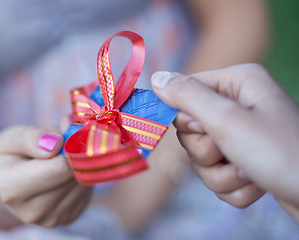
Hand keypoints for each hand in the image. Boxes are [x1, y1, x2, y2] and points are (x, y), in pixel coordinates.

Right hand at [0, 125, 92, 227]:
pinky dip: (81, 176)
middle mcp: (33, 212)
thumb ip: (30, 137)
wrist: (9, 182)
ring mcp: (53, 219)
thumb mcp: (11, 137)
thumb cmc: (11, 154)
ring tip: (58, 161)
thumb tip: (56, 144)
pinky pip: (86, 190)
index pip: (60, 168)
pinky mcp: (69, 218)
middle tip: (61, 145)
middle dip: (72, 155)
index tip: (60, 135)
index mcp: (13, 190)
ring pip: (84, 181)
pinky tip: (64, 174)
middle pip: (74, 175)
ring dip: (78, 164)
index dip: (66, 146)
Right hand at [151, 64, 298, 220]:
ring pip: (202, 159)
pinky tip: (256, 183)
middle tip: (232, 153)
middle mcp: (238, 105)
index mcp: (236, 84)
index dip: (188, 120)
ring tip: (249, 173)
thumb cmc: (279, 153)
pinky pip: (217, 175)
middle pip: (190, 131)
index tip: (206, 131)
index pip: (184, 93)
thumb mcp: (227, 120)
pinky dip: (232, 186)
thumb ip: (187, 97)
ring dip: (221, 174)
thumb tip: (157, 77)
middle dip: (207, 153)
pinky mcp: (244, 160)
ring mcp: (241, 135)